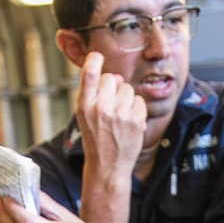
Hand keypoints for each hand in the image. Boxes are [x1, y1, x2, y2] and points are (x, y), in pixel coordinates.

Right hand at [75, 52, 146, 183]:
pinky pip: (139, 100)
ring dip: (126, 99)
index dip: (94, 60)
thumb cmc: (96, 139)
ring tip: (120, 117)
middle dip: (113, 88)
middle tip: (110, 108)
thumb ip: (97, 94)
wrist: (107, 166)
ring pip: (127, 88)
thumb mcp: (86, 116)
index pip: (89, 73)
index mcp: (84, 105)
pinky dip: (136, 109)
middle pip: (112, 78)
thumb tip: (117, 77)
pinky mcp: (135, 120)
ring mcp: (120, 113)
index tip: (97, 56)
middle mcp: (101, 107)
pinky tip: (129, 122)